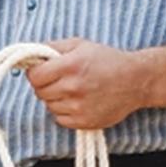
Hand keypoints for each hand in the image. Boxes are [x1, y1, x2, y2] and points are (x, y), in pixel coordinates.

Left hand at [26, 37, 150, 129]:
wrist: (136, 81)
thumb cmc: (107, 60)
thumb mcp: (80, 44)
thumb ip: (52, 47)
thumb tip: (29, 55)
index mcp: (71, 65)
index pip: (34, 76)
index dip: (35, 72)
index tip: (41, 70)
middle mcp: (73, 87)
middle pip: (39, 92)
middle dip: (45, 85)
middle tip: (59, 79)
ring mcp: (78, 107)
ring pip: (49, 106)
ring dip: (55, 98)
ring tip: (73, 90)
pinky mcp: (84, 122)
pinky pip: (59, 119)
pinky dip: (64, 111)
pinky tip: (78, 102)